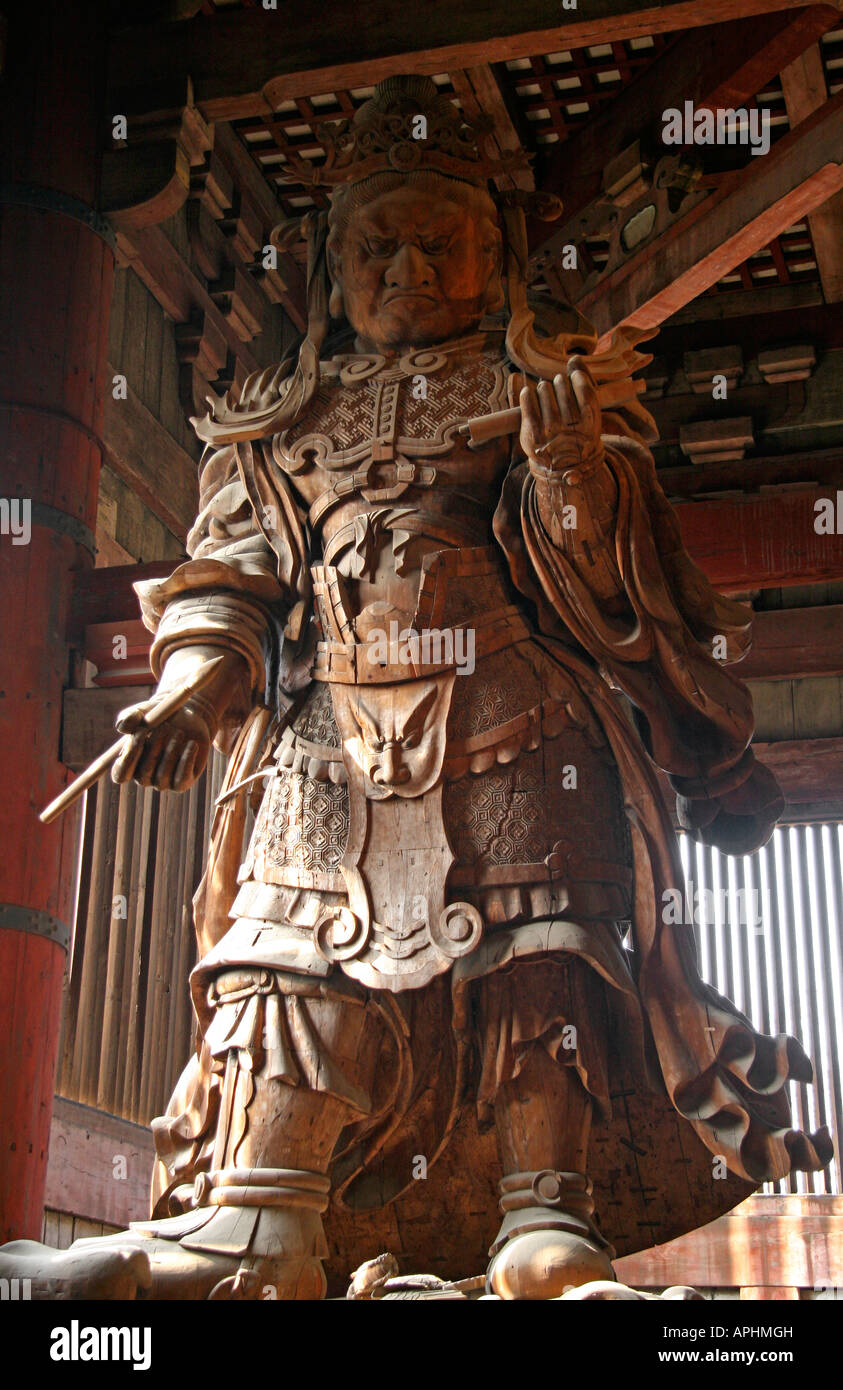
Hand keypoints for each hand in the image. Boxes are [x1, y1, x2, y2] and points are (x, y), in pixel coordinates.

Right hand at [111, 696, 212, 790]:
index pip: (120, 775)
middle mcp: (144, 777)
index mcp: (128, 764)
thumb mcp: (144, 711)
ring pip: (162, 778)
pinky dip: (186, 761)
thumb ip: (130, 717)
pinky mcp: (182, 782)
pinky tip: (192, 744)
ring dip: (170, 752)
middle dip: (154, 749)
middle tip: (165, 726)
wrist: (189, 718)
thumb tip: (121, 728)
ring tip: (179, 732)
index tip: (138, 736)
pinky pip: (181, 780)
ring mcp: (163, 781)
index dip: (127, 759)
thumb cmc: (160, 715)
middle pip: (143, 775)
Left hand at [516, 355, 602, 478]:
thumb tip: (575, 358)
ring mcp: (550, 431)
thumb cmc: (578, 430)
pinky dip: (527, 393)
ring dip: (544, 388)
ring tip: (547, 397)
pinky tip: (530, 394)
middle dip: (559, 383)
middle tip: (558, 390)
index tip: (573, 378)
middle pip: (561, 385)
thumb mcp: (589, 410)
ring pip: (544, 389)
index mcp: (590, 422)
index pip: (583, 387)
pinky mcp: (532, 432)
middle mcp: (570, 427)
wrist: (564, 465)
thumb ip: (585, 381)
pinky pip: (528, 400)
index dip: (577, 377)